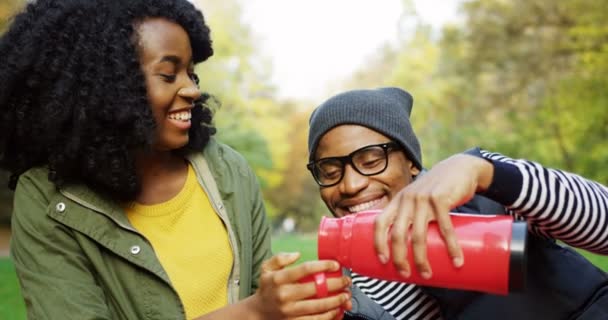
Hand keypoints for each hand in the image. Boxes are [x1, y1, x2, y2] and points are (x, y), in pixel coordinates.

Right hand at [250, 252, 350, 319]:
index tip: (335, 265)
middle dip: (335, 284)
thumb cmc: (267, 286)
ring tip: (346, 296)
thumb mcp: (266, 268)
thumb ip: (280, 258)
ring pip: (318, 307)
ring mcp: (289, 311)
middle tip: (346, 280)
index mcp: (278, 279)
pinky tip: (337, 310)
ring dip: (335, 301)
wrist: (259, 311)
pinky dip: (329, 316)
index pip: (305, 269)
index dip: (323, 266)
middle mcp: (284, 295)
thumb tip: (297, 254)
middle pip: (315, 289)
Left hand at [374, 154, 493, 278]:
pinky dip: (451, 247)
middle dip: (399, 258)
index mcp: (398, 201)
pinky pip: (445, 228)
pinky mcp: (441, 199)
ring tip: (427, 274)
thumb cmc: (437, 190)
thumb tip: (408, 245)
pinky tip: (456, 260)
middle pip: (397, 234)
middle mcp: (407, 200)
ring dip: (421, 259)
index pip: (380, 222)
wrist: (460, 168)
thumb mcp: (418, 198)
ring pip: (418, 235)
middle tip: (405, 274)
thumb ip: (411, 215)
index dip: (378, 243)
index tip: (383, 261)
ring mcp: (423, 199)